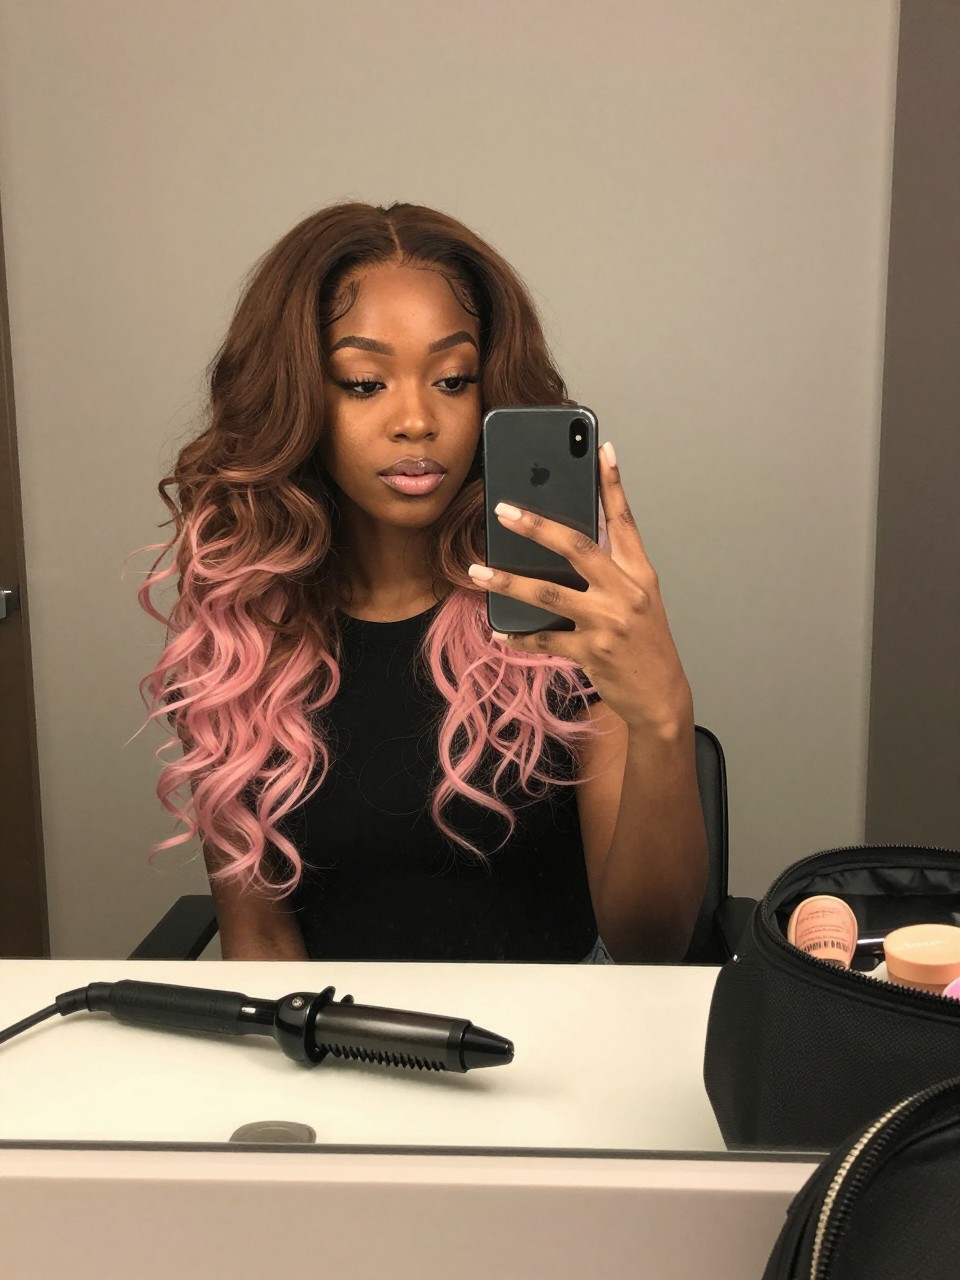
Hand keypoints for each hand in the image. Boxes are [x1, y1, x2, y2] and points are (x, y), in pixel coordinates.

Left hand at [467, 442, 692, 735]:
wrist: (662, 696)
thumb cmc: (646, 645)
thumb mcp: (640, 600)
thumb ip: (612, 571)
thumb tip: (570, 544)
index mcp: (640, 574)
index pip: (626, 520)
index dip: (613, 484)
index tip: (601, 450)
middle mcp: (626, 592)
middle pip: (577, 547)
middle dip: (537, 527)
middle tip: (504, 510)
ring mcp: (608, 623)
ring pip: (549, 594)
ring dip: (508, 582)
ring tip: (477, 571)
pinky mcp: (592, 652)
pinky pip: (545, 639)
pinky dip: (519, 635)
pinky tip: (498, 629)